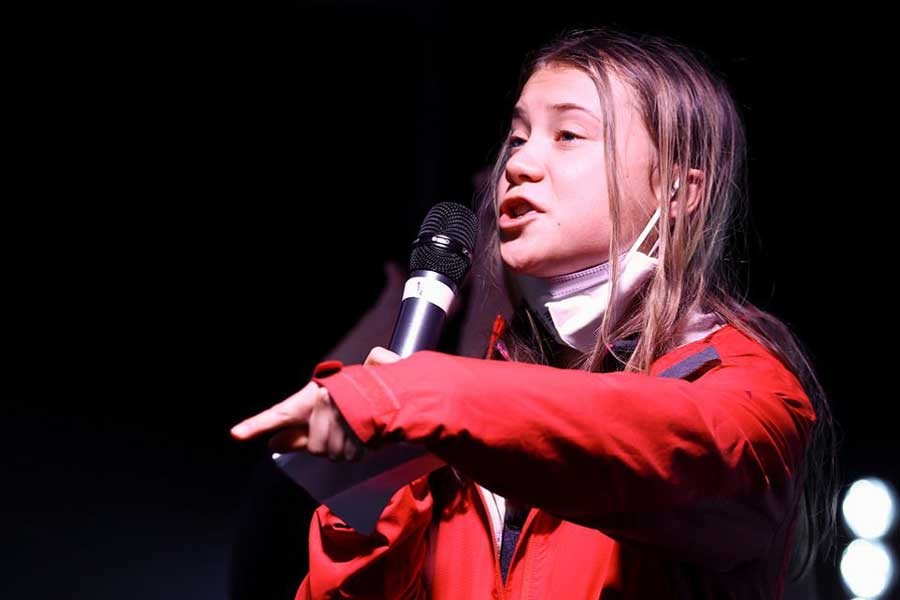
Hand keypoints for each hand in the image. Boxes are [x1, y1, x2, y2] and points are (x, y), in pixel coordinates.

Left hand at [229, 346, 401, 460]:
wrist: (396, 392)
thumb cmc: (365, 386)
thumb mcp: (333, 394)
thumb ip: (304, 418)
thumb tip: (277, 443)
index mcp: (314, 395)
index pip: (280, 413)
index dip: (257, 425)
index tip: (236, 434)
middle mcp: (323, 408)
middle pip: (312, 446)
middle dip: (324, 442)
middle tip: (340, 428)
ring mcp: (339, 425)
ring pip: (331, 453)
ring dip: (344, 446)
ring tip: (357, 428)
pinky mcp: (355, 438)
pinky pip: (350, 456)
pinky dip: (358, 450)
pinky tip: (366, 436)